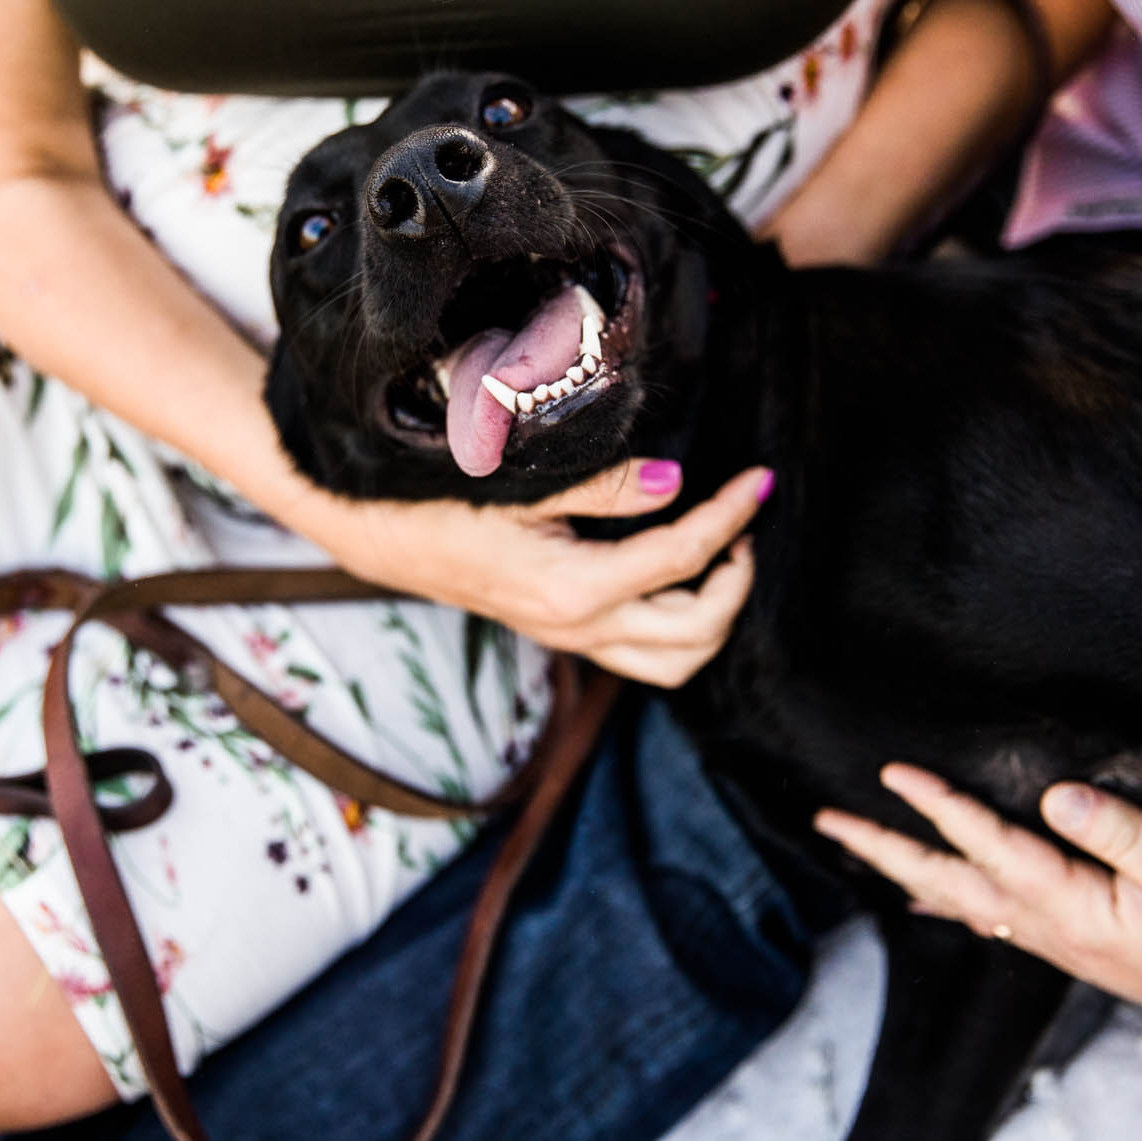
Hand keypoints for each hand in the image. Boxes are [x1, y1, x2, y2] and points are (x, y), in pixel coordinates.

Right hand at [327, 459, 770, 686]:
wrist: (382, 536)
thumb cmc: (444, 499)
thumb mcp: (522, 481)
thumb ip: (604, 486)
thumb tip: (675, 483)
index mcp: (572, 589)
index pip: (683, 556)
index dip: (730, 516)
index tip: (759, 480)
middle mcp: (578, 627)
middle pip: (697, 633)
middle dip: (737, 581)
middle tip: (743, 525)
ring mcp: (571, 639)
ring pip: (675, 662)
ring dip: (714, 615)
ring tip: (721, 556)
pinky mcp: (565, 634)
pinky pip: (644, 654)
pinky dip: (681, 623)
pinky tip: (678, 572)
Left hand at [815, 763, 1141, 1074]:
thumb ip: (1132, 835)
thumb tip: (1057, 795)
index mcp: (1084, 911)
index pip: (994, 848)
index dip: (941, 804)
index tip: (891, 769)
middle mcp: (1062, 932)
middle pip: (954, 885)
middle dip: (887, 849)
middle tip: (825, 821)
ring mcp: (1072, 944)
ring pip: (969, 902)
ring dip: (910, 869)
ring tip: (859, 845)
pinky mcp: (1091, 946)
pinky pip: (1000, 918)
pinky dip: (956, 899)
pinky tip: (936, 894)